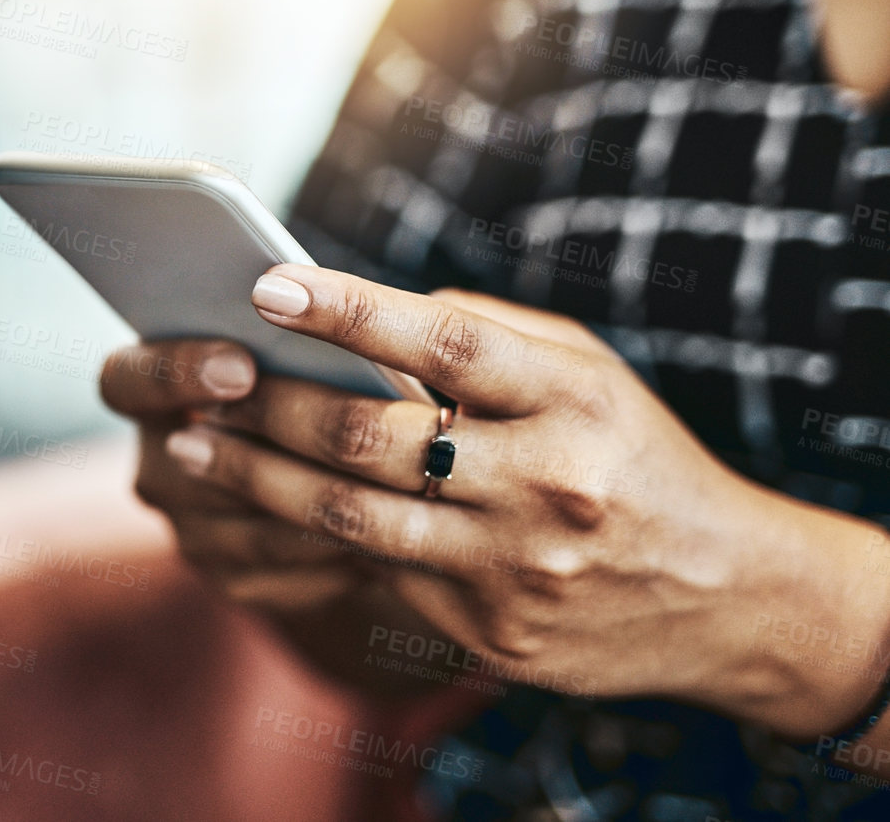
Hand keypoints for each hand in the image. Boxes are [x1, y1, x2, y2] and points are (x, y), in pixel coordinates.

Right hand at [100, 338, 443, 695]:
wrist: (327, 469)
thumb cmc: (309, 371)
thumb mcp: (293, 341)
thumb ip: (291, 328)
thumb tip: (328, 309)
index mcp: (147, 388)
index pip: (125, 381)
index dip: (174, 374)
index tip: (241, 365)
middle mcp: (159, 463)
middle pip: (188, 464)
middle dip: (263, 449)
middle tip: (332, 432)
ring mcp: (191, 528)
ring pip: (248, 525)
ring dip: (320, 502)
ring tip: (390, 482)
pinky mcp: (236, 579)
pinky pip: (287, 573)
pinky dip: (339, 551)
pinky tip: (395, 529)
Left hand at [161, 264, 889, 737]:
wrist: (728, 593)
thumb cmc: (632, 453)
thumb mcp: (588, 372)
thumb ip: (486, 335)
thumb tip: (366, 314)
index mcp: (571, 398)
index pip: (448, 342)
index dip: (351, 310)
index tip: (266, 285)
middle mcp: (547, 483)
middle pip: (374, 438)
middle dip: (270, 405)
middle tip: (202, 382)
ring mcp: (517, 568)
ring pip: (351, 518)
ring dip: (255, 478)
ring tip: (191, 448)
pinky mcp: (495, 635)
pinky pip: (382, 576)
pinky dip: (315, 537)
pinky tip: (263, 507)